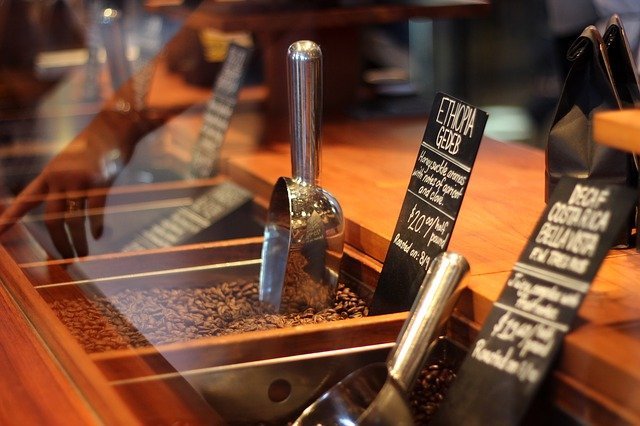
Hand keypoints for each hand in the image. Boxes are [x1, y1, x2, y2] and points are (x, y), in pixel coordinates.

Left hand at [0, 111, 135, 257]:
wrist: (113, 128)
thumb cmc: (94, 147)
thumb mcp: (70, 163)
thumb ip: (64, 183)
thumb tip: (68, 208)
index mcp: (49, 175)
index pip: (25, 201)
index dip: (10, 218)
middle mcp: (60, 179)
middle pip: (53, 219)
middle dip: (58, 243)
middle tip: (65, 259)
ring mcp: (80, 180)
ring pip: (74, 219)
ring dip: (77, 242)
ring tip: (82, 255)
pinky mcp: (100, 181)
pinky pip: (95, 209)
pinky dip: (96, 226)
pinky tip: (97, 236)